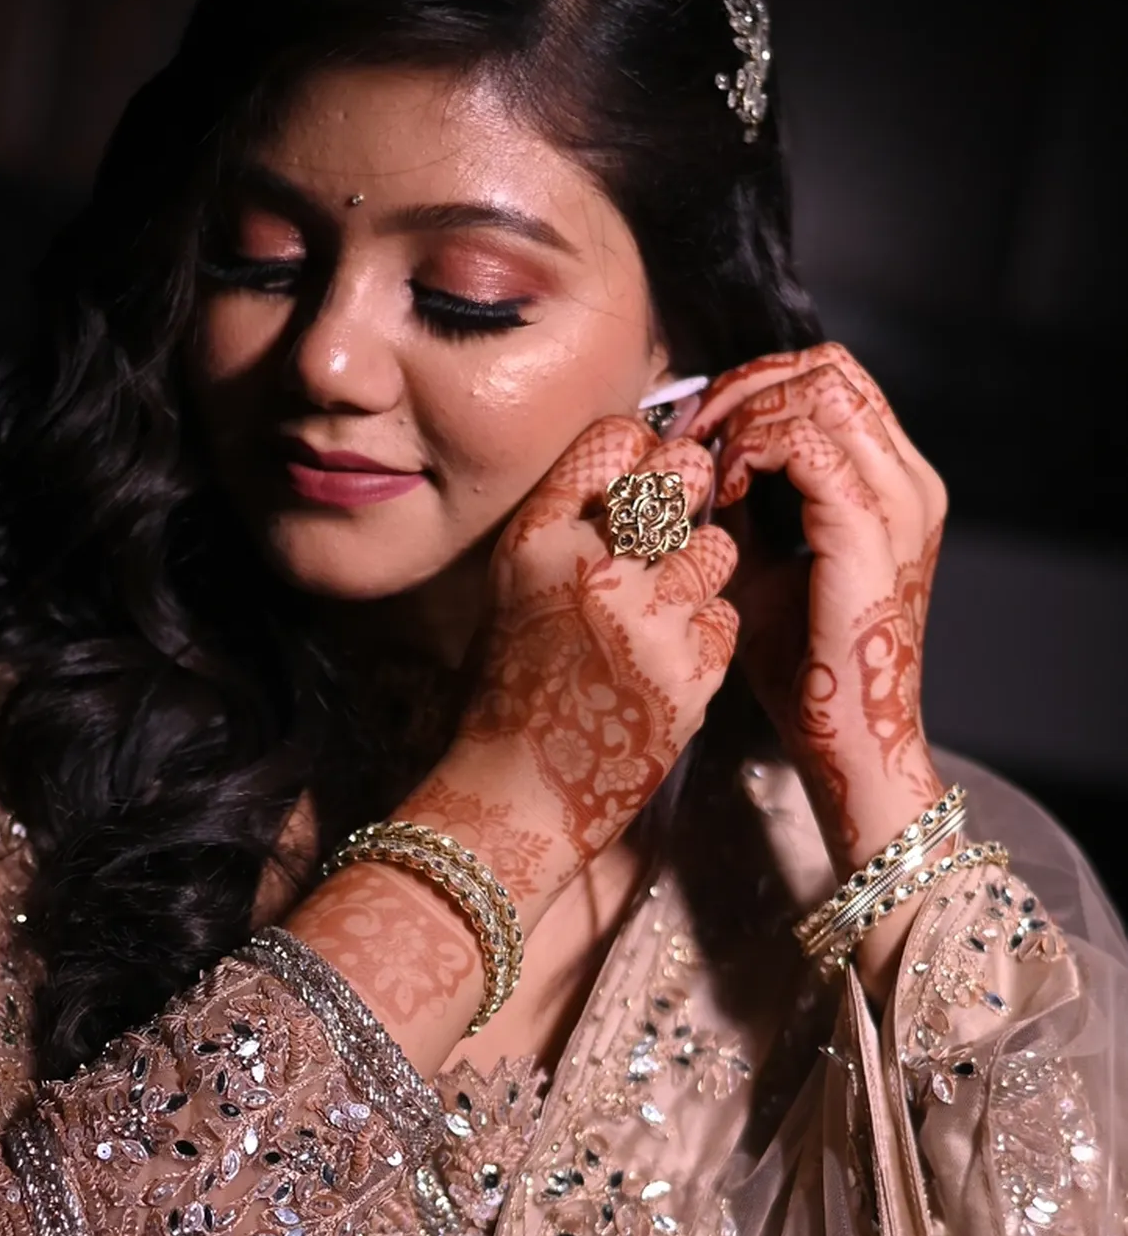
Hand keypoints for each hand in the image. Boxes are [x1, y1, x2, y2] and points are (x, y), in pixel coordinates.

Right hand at [424, 415, 738, 921]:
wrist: (515, 796)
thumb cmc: (508, 692)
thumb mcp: (515, 588)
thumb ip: (569, 526)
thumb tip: (635, 469)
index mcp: (539, 541)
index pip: (615, 439)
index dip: (639, 450)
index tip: (641, 475)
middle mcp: (595, 569)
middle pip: (681, 477)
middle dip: (688, 491)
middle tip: (676, 523)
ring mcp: (650, 622)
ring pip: (717, 549)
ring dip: (700, 572)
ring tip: (663, 612)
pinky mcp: (693, 674)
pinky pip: (727, 616)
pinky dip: (707, 635)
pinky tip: (667, 662)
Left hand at [691, 343, 946, 870]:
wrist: (846, 744)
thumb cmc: (803, 670)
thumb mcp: (762, 568)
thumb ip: (744, 507)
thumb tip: (693, 457)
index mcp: (895, 486)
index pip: (834, 380)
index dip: (759, 384)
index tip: (699, 426)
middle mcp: (910, 482)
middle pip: (831, 368)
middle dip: (748, 386)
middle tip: (691, 432)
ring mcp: (898, 503)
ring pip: (823, 389)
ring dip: (746, 412)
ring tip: (704, 462)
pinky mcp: (867, 532)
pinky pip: (806, 442)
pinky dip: (752, 450)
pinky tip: (721, 490)